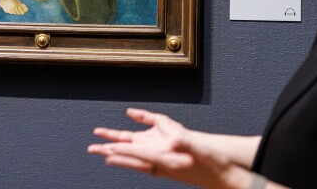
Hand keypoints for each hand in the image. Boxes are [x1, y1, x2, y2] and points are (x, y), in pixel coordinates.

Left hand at [88, 109, 252, 188]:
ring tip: (101, 151)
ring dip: (118, 154)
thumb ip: (186, 143)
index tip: (107, 148)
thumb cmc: (213, 162)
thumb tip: (177, 139)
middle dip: (111, 152)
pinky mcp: (168, 166)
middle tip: (92, 149)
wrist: (224, 177)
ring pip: (135, 160)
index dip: (123, 150)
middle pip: (131, 158)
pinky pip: (145, 161)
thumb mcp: (200, 150)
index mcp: (167, 160)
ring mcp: (164, 166)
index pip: (140, 154)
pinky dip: (133, 156)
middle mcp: (162, 164)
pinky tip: (128, 152)